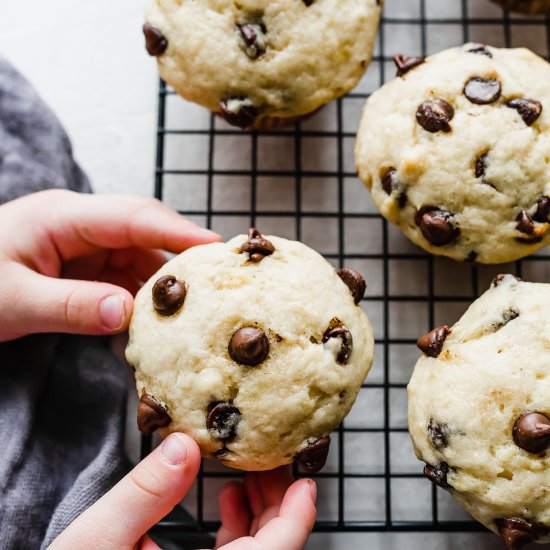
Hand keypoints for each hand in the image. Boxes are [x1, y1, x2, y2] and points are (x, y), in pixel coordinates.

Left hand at [0, 190, 218, 340]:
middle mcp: (81, 226)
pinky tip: (155, 323)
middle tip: (219, 280)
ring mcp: (84, 247)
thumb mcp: (12, 301)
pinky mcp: (84, 269)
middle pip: (145, 233)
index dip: (178, 231)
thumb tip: (127, 314)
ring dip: (162, 285)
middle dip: (181, 256)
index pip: (134, 217)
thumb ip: (70, 306)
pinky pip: (125, 280)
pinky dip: (141, 301)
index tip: (216, 247)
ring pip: (139, 259)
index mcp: (63, 216)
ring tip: (194, 309)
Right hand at [49, 433, 316, 549]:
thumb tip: (185, 445)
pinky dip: (238, 527)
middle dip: (276, 502)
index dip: (296, 517)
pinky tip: (228, 497)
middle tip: (270, 459)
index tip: (305, 480)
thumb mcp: (98, 540)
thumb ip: (144, 493)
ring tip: (250, 470)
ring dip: (259, 512)